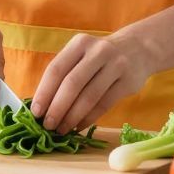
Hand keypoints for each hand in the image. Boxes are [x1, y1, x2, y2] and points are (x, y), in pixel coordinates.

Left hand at [31, 31, 151, 133]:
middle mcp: (97, 52)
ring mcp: (115, 65)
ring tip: (62, 130)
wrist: (139, 49)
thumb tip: (42, 105)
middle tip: (48, 125)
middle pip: (72, 84)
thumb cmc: (100, 57)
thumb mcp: (82, 54)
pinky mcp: (128, 81)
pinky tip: (79, 126)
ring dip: (72, 117)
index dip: (44, 92)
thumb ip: (64, 73)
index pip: (56, 69)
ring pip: (89, 96)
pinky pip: (104, 104)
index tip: (35, 112)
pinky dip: (89, 118)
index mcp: (79, 44)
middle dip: (57, 108)